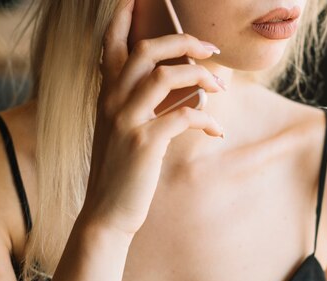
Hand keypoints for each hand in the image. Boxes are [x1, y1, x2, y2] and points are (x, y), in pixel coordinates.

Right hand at [82, 0, 224, 235]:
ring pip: (165, 76)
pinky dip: (206, 119)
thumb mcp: (119, 135)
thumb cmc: (119, 175)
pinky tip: (217, 129)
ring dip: (199, 76)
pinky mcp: (144, 143)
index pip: (111, 46)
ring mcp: (126, 121)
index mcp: (105, 97)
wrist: (106, 214)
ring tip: (221, 86)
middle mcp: (112, 102)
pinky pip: (183, 116)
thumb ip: (136, 109)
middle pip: (147, 50)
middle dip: (183, 40)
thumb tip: (175, 94)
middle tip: (211, 48)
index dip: (125, 18)